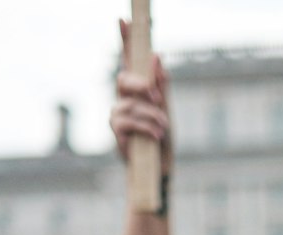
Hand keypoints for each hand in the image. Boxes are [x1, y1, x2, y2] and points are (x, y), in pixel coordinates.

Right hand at [110, 19, 172, 173]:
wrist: (162, 165)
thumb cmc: (163, 136)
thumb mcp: (166, 108)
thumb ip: (162, 84)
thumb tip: (157, 56)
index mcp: (136, 89)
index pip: (127, 60)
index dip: (124, 40)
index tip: (122, 20)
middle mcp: (123, 98)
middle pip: (124, 79)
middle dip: (142, 87)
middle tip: (158, 99)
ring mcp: (117, 113)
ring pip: (131, 104)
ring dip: (152, 116)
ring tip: (162, 128)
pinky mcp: (116, 131)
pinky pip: (129, 122)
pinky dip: (146, 127)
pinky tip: (156, 135)